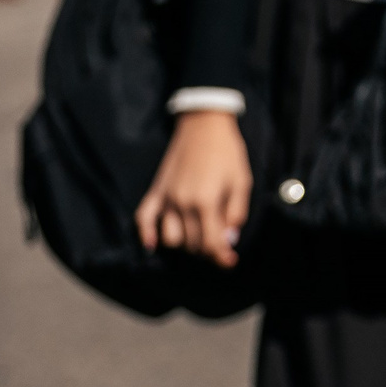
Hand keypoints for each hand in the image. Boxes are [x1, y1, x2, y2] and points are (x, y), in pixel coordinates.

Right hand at [136, 110, 253, 266]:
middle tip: (220, 244)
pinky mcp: (156, 190)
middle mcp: (183, 203)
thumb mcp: (242, 181)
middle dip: (207, 249)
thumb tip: (230, 239)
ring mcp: (166, 197)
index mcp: (207, 201)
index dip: (222, 256)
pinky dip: (146, 234)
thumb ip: (237, 212)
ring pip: (170, 238)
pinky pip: (143, 218)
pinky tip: (153, 244)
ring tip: (199, 236)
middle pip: (192, 244)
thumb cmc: (228, 152)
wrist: (204, 125)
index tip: (230, 261)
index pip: (211, 242)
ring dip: (185, 244)